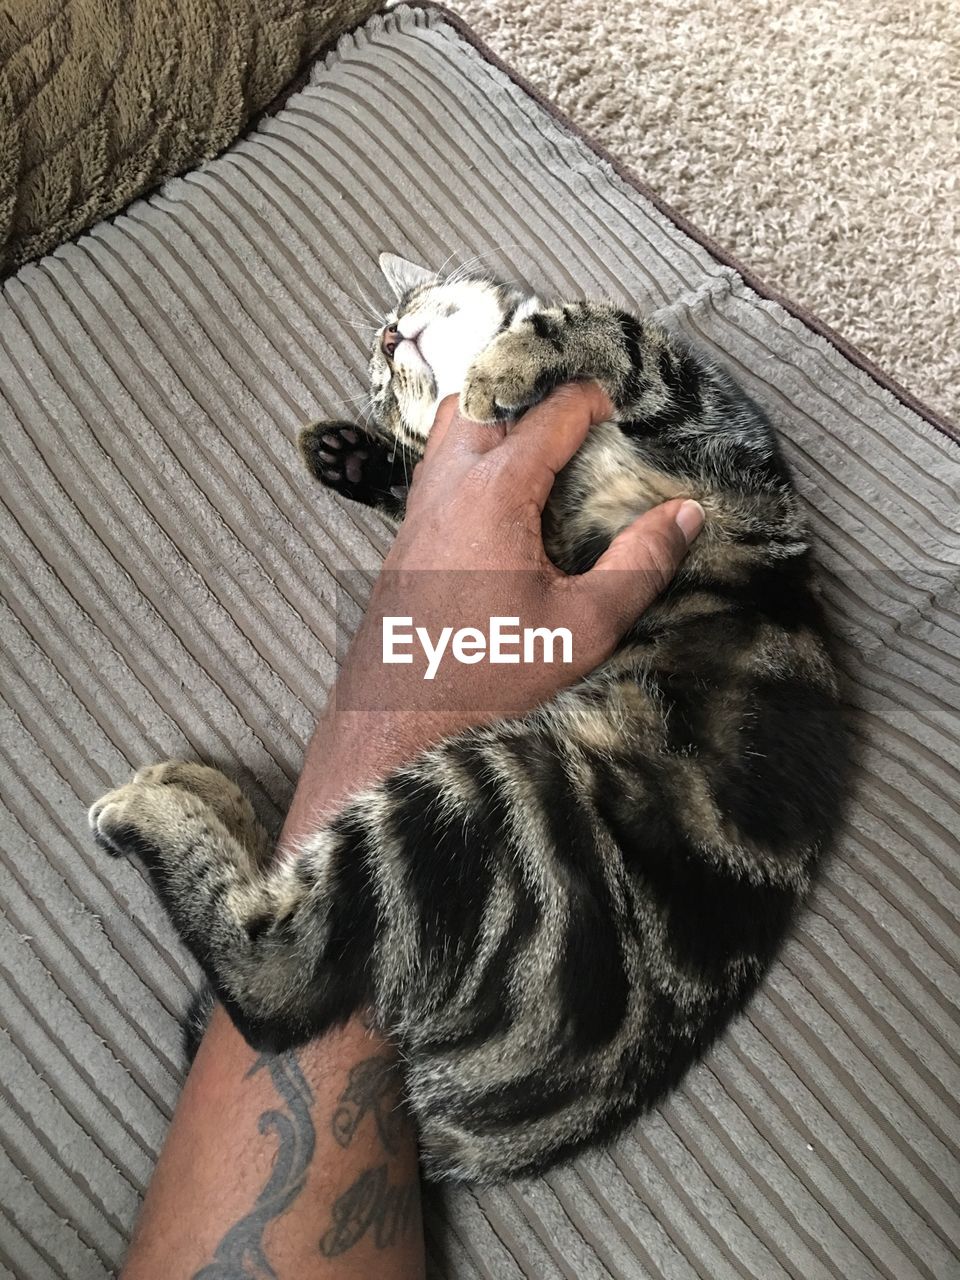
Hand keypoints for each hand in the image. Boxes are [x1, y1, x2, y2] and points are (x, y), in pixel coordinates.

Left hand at [285, 381, 702, 837]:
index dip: (594, 399)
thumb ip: (639, 564)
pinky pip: (438, 469)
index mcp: (494, 493)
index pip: (551, 414)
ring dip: (496, 421)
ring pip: (452, 430)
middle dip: (534, 390)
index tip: (624, 408)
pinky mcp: (405, 538)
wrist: (395, 721)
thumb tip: (686, 515)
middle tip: (579, 414)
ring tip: (544, 448)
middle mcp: (447, 486)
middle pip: (486, 398)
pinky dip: (472, 457)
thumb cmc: (488, 675)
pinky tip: (505, 500)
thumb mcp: (583, 627)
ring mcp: (417, 509)